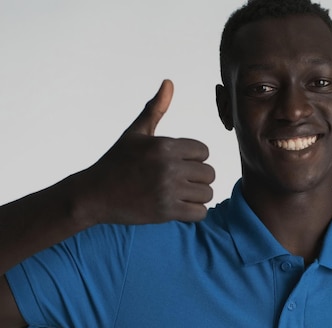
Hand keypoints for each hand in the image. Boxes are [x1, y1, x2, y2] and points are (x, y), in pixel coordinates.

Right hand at [82, 80, 214, 223]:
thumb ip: (155, 109)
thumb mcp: (135, 133)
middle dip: (197, 177)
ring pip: (207, 193)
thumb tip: (169, 82)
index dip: (194, 158)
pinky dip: (194, 211)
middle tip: (180, 180)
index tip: (179, 163)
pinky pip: (200, 212)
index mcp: (165, 146)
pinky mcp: (166, 211)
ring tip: (180, 193)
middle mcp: (169, 167)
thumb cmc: (117, 162)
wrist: (93, 195)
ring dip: (197, 195)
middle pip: (209, 173)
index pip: (204, 151)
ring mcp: (168, 190)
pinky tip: (180, 206)